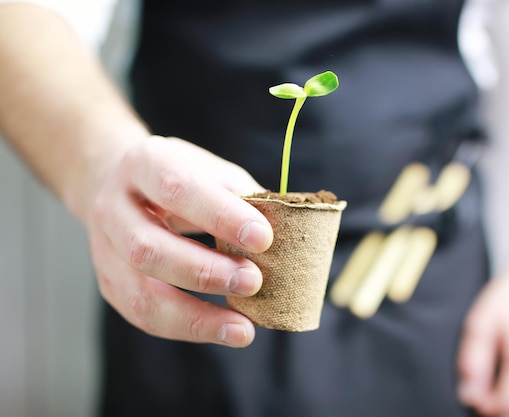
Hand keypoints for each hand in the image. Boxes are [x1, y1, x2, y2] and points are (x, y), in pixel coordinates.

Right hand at [86, 136, 272, 345]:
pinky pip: (143, 315)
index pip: (177, 189)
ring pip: (140, 292)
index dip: (220, 215)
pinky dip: (186, 328)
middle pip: (149, 248)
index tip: (263, 238)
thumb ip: (242, 196)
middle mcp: (113, 206)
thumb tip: (286, 230)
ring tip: (243, 328)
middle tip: (253, 281)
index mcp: (143, 164)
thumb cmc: (181, 177)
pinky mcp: (109, 283)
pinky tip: (222, 330)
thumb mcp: (211, 170)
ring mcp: (104, 249)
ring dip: (196, 315)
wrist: (120, 183)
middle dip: (205, 271)